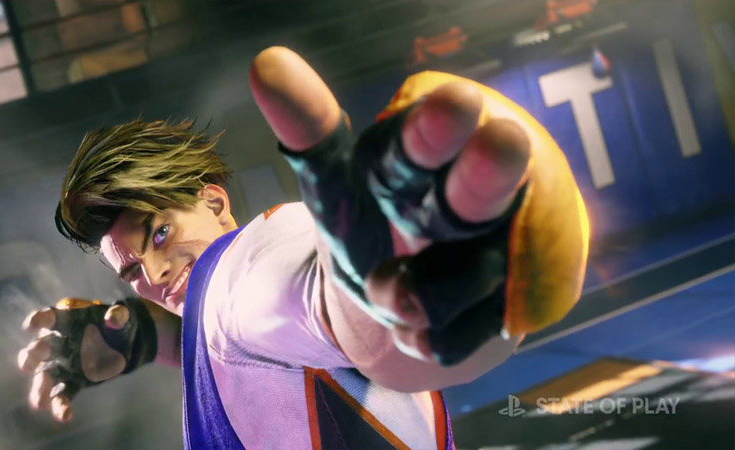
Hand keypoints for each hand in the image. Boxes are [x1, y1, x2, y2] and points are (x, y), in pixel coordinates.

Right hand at [18, 297, 156, 421]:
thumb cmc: (117, 324)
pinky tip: (65, 416)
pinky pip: (63, 394)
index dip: (37, 320)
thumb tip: (114, 317)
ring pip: (45, 377)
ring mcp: (63, 364)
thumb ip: (117, 315)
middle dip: (32, 356)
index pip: (48, 318)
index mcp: (66, 322)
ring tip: (39, 404)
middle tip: (29, 365)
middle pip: (39, 349)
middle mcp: (58, 344)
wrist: (126, 343)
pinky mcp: (72, 381)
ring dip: (39, 390)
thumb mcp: (121, 315)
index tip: (30, 326)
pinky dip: (61, 406)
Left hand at [250, 47, 586, 365]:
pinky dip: (428, 339)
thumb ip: (307, 126)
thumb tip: (265, 63)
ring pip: (470, 279)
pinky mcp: (502, 307)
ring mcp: (494, 253)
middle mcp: (471, 197)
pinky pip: (462, 336)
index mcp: (423, 156)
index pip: (428, 142)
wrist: (408, 267)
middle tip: (502, 142)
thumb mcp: (334, 173)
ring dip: (419, 295)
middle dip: (486, 174)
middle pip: (480, 192)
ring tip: (384, 292)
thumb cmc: (372, 206)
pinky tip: (411, 332)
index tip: (454, 104)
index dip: (437, 129)